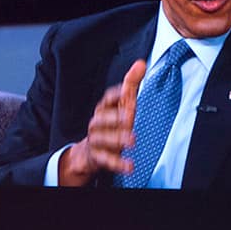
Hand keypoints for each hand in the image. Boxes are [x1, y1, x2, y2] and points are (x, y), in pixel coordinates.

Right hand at [59, 60, 146, 185]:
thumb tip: (141, 63)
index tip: (124, 91)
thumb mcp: (122, 104)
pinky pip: (106, 160)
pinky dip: (118, 163)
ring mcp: (96, 140)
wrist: (89, 152)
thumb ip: (131, 85)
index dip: (115, 95)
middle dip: (114, 118)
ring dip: (117, 139)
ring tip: (131, 140)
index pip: (107, 99)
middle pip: (102, 119)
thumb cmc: (110, 124)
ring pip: (103, 139)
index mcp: (103, 108)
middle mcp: (97, 123)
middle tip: (129, 118)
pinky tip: (129, 165)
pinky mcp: (98, 157)